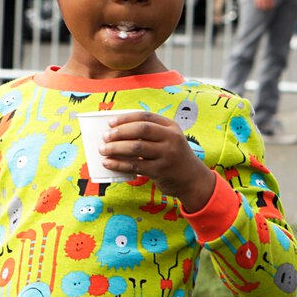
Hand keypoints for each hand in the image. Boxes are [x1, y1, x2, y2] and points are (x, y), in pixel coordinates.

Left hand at [99, 111, 216, 211]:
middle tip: (105, 137)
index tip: (110, 123)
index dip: (125, 118)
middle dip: (119, 132)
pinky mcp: (161, 171)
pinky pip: (135, 165)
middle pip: (140, 129)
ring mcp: (167, 155)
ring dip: (115, 148)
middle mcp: (171, 138)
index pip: (145, 117)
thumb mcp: (169, 140)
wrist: (192, 179)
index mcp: (171, 127)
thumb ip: (150, 133)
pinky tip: (108, 163)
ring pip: (136, 147)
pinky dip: (119, 164)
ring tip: (103, 150)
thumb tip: (117, 131)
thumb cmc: (173, 157)